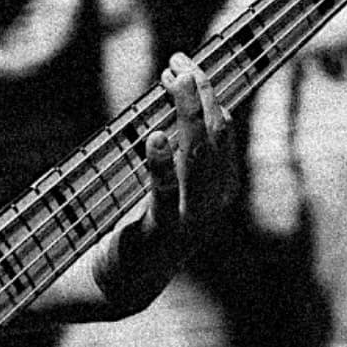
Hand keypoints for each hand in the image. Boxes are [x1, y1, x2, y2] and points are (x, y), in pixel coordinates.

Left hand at [144, 52, 237, 250]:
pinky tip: (155, 136)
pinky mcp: (159, 234)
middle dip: (201, 95)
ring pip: (197, 159)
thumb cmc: (144, 226)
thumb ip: (177, 152)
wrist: (124, 284)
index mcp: (216, 188)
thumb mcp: (168, 186)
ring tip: (173, 80)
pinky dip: (161, 164)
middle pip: (215, 138)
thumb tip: (178, 101)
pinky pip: (165, 195)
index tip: (183, 63)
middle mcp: (210, 202)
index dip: (207, 93)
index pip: (222, 131)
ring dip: (187, 115)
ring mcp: (188, 220)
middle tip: (179, 62)